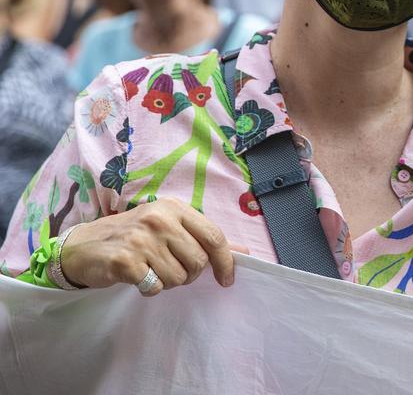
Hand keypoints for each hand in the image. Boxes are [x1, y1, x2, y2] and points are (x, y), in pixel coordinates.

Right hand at [60, 198, 247, 296]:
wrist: (83, 246)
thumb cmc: (134, 237)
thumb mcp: (170, 227)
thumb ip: (204, 238)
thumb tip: (244, 252)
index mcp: (175, 208)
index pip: (214, 236)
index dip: (225, 262)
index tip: (226, 280)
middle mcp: (160, 219)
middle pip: (198, 261)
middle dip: (190, 275)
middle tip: (172, 270)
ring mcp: (141, 239)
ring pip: (178, 277)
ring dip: (169, 282)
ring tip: (152, 271)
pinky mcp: (125, 260)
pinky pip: (155, 287)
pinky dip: (150, 289)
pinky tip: (138, 277)